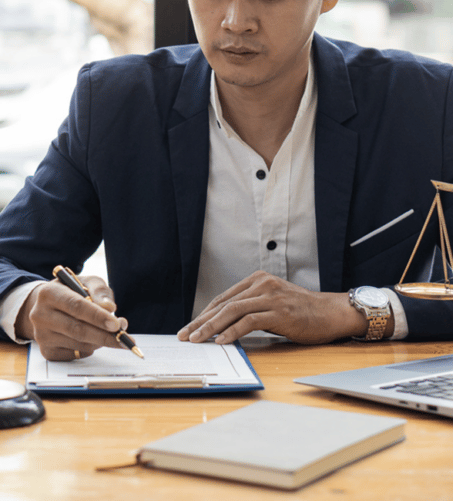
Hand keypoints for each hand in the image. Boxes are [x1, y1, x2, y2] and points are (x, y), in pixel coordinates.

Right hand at [15, 275, 128, 360]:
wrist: (49, 306)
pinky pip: (76, 354)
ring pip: (79, 344)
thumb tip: (109, 308)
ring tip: (110, 333)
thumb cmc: (73, 292)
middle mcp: (40, 315)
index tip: (116, 324)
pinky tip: (93, 339)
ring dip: (100, 341)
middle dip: (104, 335)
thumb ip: (100, 291)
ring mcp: (42, 335)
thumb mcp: (87, 282)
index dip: (98, 316)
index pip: (76, 306)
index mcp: (49, 293)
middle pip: (77, 329)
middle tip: (124, 337)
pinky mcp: (47, 351)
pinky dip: (91, 348)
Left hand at [177, 271, 367, 344]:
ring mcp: (271, 296)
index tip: (190, 327)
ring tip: (197, 340)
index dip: (204, 314)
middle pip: (224, 304)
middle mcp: (262, 284)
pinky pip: (249, 321)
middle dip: (201, 321)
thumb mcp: (271, 303)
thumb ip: (250, 309)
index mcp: (257, 280)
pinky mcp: (279, 311)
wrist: (330, 313)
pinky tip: (222, 341)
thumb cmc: (301, 311)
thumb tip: (223, 327)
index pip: (223, 298)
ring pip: (232, 311)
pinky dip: (233, 332)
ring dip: (211, 327)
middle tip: (186, 336)